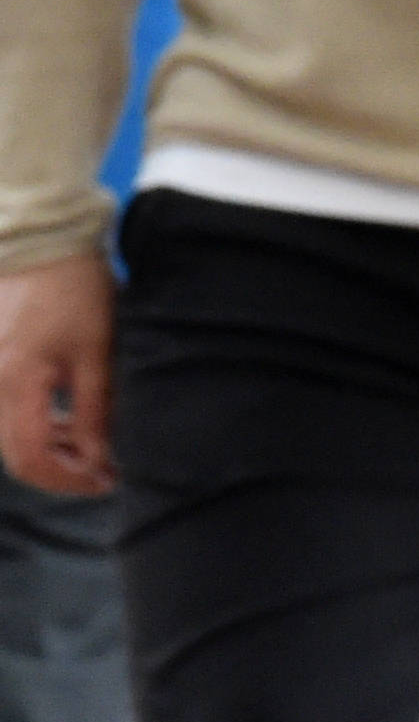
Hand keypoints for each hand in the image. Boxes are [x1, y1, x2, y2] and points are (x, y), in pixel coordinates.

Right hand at [0, 253, 113, 496]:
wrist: (41, 240)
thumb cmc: (75, 288)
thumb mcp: (97, 350)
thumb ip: (93, 409)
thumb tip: (96, 459)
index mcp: (15, 382)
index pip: (32, 459)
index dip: (69, 480)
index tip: (106, 481)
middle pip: (17, 455)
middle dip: (62, 469)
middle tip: (105, 469)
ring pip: (11, 436)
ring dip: (51, 448)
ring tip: (94, 443)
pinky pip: (8, 412)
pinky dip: (38, 424)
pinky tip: (70, 421)